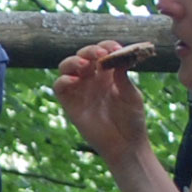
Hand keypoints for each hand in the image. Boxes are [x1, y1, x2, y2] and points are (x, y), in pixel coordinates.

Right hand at [54, 39, 151, 166]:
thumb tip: (118, 58)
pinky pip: (59, 86)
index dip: (107, 46)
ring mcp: (80, 90)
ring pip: (67, 66)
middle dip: (90, 51)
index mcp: (108, 73)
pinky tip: (74, 80)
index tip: (117, 49)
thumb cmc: (132, 119)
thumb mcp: (131, 95)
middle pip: (83, 55)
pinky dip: (63, 80)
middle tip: (101, 55)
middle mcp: (92, 79)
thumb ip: (122, 77)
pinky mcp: (70, 103)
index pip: (102, 52)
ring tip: (85, 65)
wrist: (125, 144)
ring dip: (73, 61)